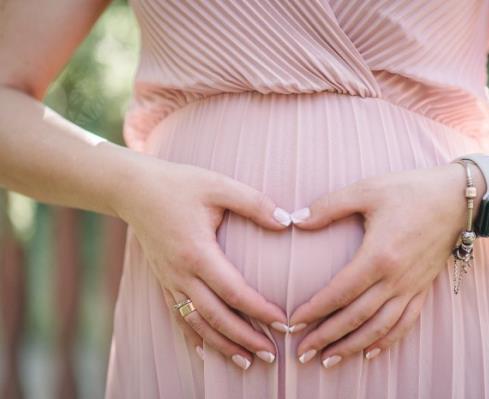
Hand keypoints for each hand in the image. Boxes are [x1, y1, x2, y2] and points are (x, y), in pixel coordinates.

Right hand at [114, 157, 292, 369]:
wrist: (133, 189)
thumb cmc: (179, 184)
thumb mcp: (218, 186)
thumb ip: (254, 203)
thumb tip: (286, 222)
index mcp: (198, 253)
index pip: (235, 292)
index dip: (260, 311)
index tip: (283, 323)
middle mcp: (182, 274)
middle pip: (216, 317)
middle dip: (245, 339)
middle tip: (271, 355)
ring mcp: (169, 280)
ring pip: (197, 323)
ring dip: (222, 345)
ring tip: (246, 362)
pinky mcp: (163, 280)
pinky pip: (178, 316)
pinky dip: (193, 336)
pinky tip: (205, 351)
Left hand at [287, 162, 483, 366]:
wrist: (458, 198)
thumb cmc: (410, 190)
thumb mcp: (367, 190)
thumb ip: (329, 206)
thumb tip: (297, 219)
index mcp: (378, 255)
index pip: (339, 292)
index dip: (314, 310)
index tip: (293, 323)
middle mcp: (395, 278)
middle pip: (356, 317)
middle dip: (326, 337)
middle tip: (302, 353)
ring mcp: (411, 286)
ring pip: (379, 327)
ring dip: (352, 346)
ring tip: (329, 360)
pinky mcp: (423, 288)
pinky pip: (405, 322)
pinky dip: (387, 340)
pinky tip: (371, 352)